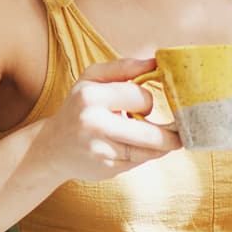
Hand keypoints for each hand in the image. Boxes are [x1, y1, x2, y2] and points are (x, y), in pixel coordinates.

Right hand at [27, 57, 181, 183]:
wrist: (51, 147)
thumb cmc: (78, 107)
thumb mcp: (92, 79)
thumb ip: (124, 67)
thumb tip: (157, 62)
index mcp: (90, 96)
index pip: (141, 97)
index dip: (148, 101)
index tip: (146, 105)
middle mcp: (93, 124)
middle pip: (151, 134)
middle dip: (171, 134)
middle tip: (180, 132)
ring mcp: (100, 150)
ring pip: (149, 151)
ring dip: (162, 147)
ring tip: (167, 141)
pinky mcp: (105, 169)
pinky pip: (139, 162)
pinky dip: (145, 156)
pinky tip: (139, 149)